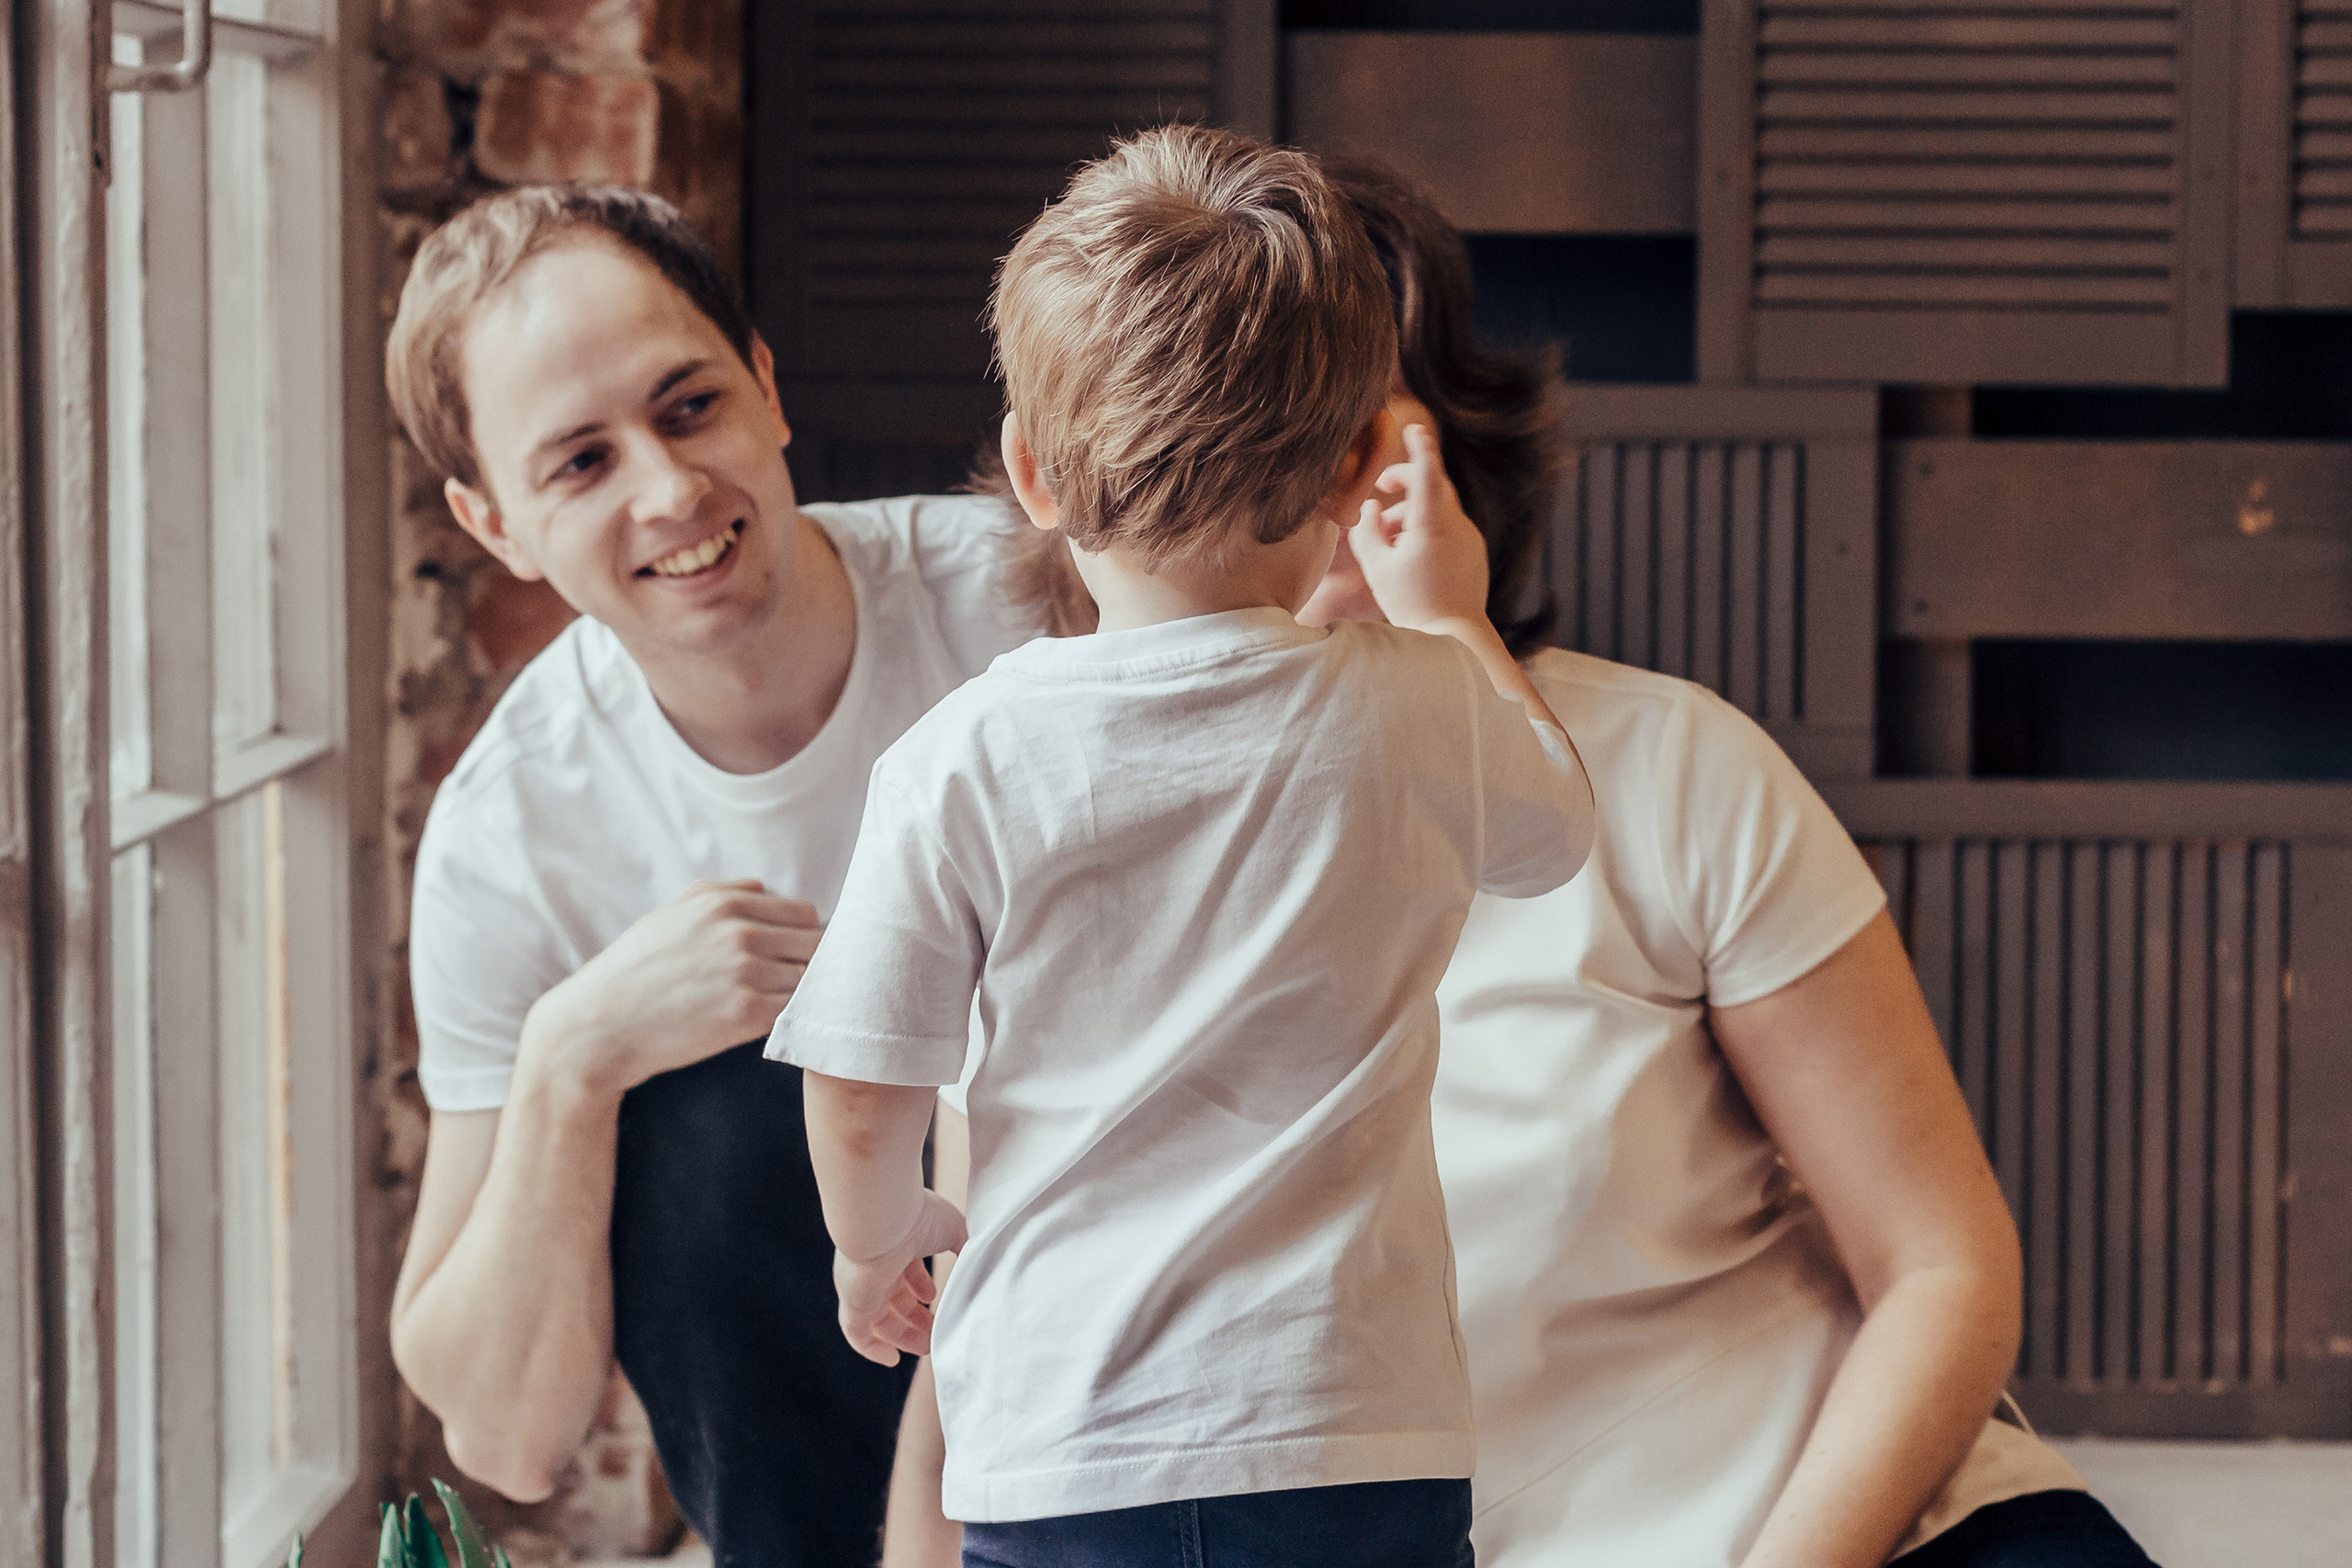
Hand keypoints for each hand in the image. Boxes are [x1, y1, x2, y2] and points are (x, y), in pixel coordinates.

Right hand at [525, 879, 820, 1093]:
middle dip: (810, 963)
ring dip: (804, 993)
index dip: (804, 936)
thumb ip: (719, 893)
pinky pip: (796, 1010)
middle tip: (792, 983)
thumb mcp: (668, 915)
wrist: (599, 1028)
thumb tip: (762, 887)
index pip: (803, 914)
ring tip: (781, 1004)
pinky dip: (794, 1018)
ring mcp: (746, 974)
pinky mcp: (747, 1014)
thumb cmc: (632, 971)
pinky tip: (775, 1022)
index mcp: (723, 905)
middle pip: (816, 944)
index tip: (793, 954)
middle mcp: (739, 934)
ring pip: (812, 979)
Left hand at [834, 1190, 967, 1366]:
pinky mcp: (853, 1303)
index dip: (921, 1288)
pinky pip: (857, 1334)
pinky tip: (891, 1359)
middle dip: (916, 1317)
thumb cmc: (917, 1216)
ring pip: (879, 1320)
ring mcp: (861, 1286)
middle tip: (937, 1331)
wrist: (882, 1216)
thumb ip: (963, 1246)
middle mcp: (875, 1267)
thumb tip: (976, 1260)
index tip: (934, 1298)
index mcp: (895, 1246)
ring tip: (928, 1346)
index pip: (904, 1272)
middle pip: (893, 1300)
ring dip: (904, 1336)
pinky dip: (873, 1349)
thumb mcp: (953, 1229)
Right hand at [1348, 423, 1489, 632]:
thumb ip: (1368, 531)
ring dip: (1412, 514)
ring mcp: (1471, 540)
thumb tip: (1370, 508)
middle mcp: (1457, 527)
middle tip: (1382, 489)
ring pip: (1439, 510)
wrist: (1455, 641)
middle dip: (1406, 483)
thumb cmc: (1411, 606)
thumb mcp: (1377, 568)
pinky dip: (1428, 530)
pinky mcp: (1475, 554)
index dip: (1419, 447)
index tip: (1413, 428)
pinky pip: (1450, 529)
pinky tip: (1409, 557)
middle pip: (1433, 487)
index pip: (1428, 473)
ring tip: (1388, 541)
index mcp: (1432, 525)